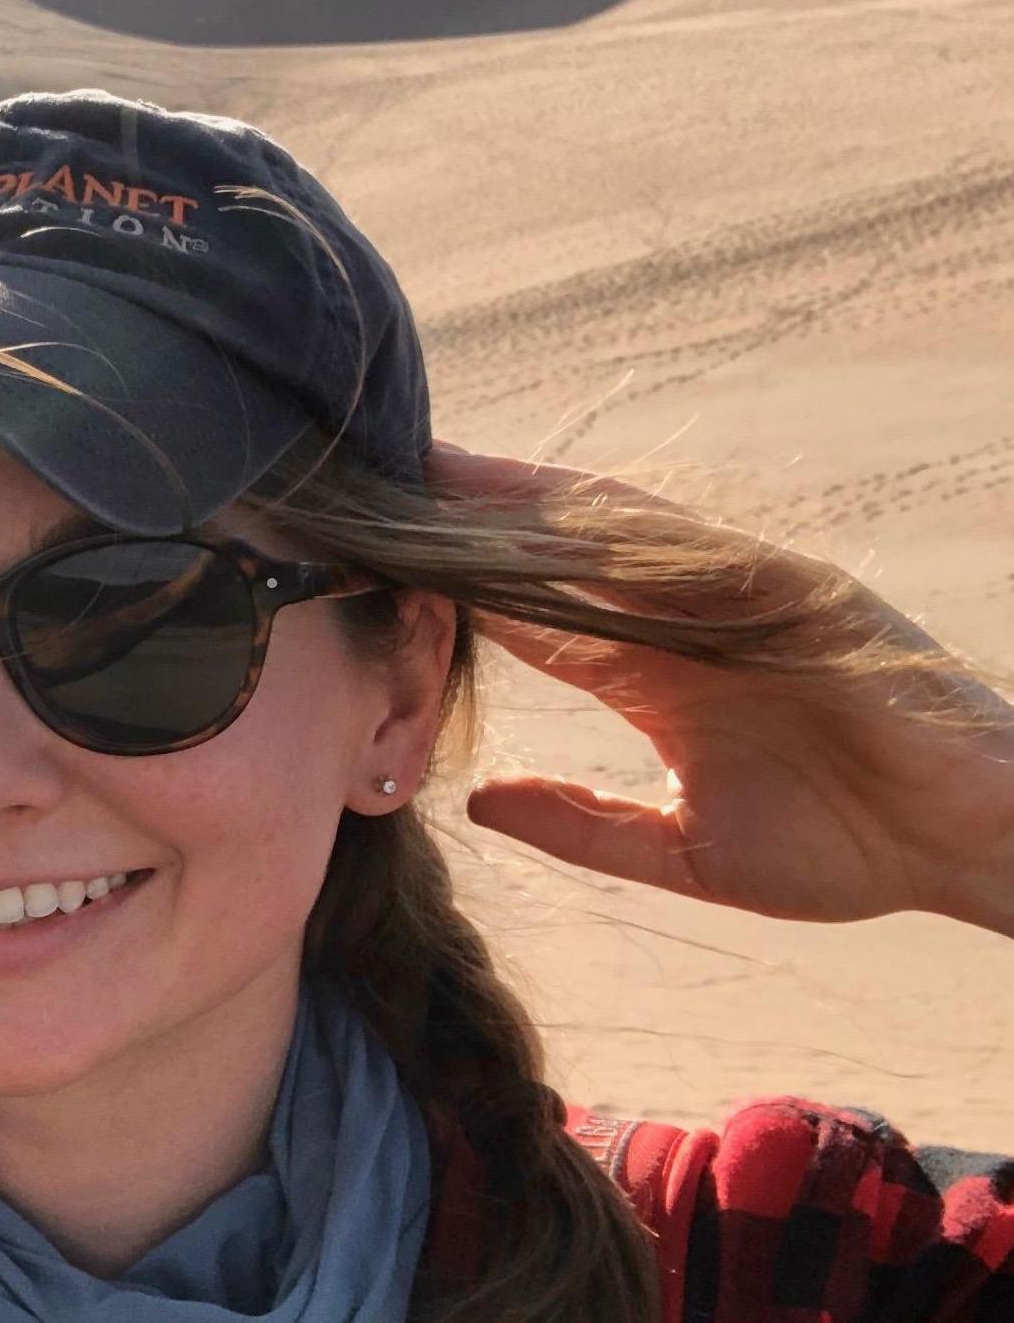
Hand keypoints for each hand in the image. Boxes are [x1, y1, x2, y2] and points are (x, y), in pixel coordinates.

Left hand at [429, 445, 1013, 937]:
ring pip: (617, 535)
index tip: (368, 562)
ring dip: (532, 501)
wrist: (969, 846)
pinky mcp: (801, 597)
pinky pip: (704, 555)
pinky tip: (559, 512)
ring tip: (444, 471)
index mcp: (650, 674)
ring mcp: (740, 602)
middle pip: (554, 554)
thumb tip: (479, 799)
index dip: (449, 587)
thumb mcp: (682, 851)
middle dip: (471, 521)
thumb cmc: (848, 847)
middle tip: (375, 482)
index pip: (528, 613)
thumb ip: (581, 823)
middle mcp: (682, 623)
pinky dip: (634, 534)